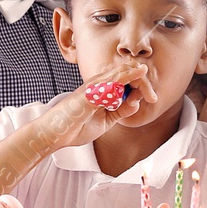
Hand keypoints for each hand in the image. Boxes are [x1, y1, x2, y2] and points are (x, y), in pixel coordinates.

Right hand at [31, 61, 156, 151]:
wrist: (54, 135)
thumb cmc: (76, 127)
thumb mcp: (106, 121)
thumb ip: (120, 111)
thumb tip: (136, 102)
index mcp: (102, 92)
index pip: (124, 82)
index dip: (139, 86)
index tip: (150, 97)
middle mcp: (97, 86)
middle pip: (123, 74)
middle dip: (140, 81)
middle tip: (152, 96)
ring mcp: (92, 88)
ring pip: (117, 73)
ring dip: (134, 74)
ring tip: (145, 72)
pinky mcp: (88, 93)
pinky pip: (109, 80)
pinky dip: (123, 76)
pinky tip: (134, 74)